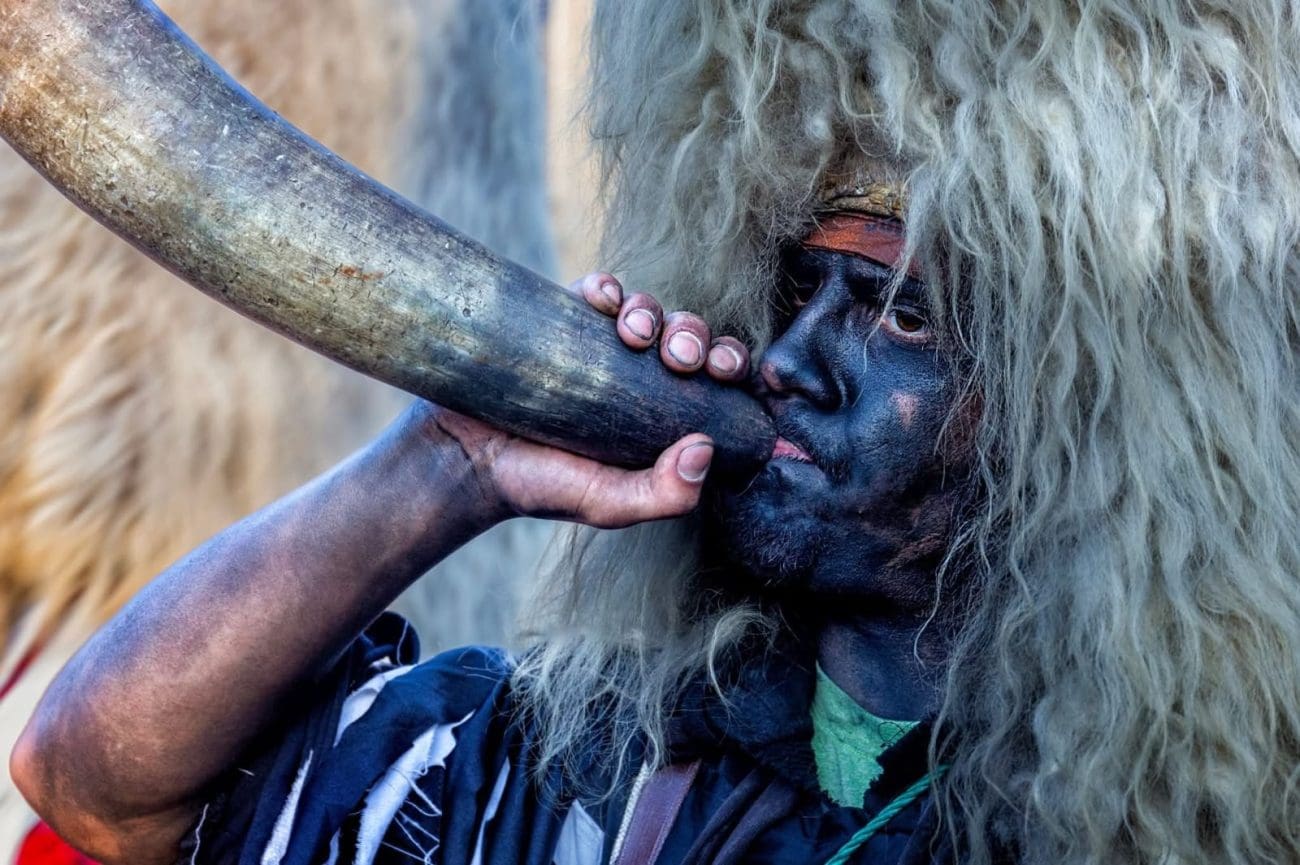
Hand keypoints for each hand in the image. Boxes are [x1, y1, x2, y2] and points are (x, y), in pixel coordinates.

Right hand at [408, 272, 751, 530]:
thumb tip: (705, 446)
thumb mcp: (608, 504)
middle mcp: (640, 379)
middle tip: (678, 358)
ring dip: (653, 311)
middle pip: (689, 338)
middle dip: (695, 337)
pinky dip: (607, 286)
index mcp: (664, 418)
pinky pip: (598, 289)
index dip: (731, 366)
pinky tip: (602, 298)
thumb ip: (663, 495)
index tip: (723, 373)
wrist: (463, 456)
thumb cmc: (539, 485)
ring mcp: (602, 347)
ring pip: (649, 309)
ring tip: (632, 333)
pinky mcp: (563, 320)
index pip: (716, 382)